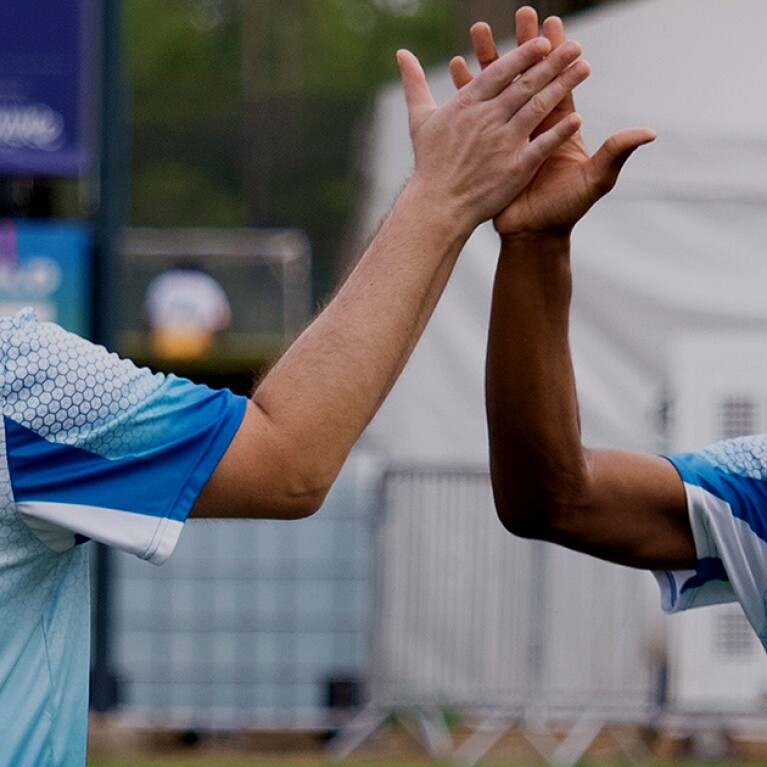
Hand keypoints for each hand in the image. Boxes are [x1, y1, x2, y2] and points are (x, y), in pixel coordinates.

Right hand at [396, 29, 588, 234]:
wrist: (437, 207)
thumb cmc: (429, 164)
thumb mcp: (419, 119)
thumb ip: (415, 84)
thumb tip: (401, 53)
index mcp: (466, 106)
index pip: (500, 73)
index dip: (523, 56)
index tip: (543, 41)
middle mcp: (487, 120)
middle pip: (525, 85)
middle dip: (553, 63)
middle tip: (575, 44)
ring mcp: (502, 144)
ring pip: (538, 108)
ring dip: (563, 86)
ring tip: (584, 68)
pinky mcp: (515, 169)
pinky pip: (541, 146)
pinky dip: (559, 132)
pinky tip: (577, 118)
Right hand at [449, 7, 655, 236]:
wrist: (533, 236)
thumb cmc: (565, 211)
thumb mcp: (593, 181)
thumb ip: (615, 153)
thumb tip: (647, 132)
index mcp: (558, 126)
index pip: (558, 81)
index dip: (556, 54)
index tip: (552, 25)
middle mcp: (533, 124)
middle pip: (528, 76)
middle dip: (524, 45)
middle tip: (520, 13)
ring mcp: (508, 134)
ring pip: (499, 89)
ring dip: (489, 59)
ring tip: (478, 31)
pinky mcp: (489, 147)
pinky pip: (477, 115)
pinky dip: (467, 91)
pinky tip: (458, 69)